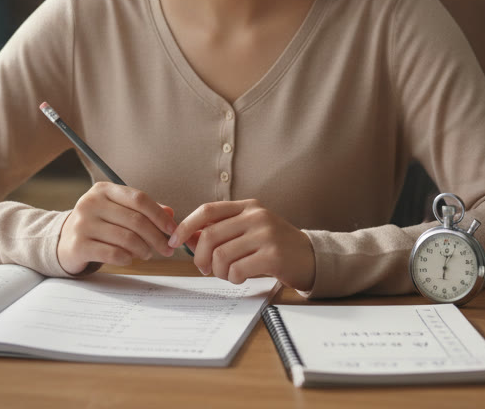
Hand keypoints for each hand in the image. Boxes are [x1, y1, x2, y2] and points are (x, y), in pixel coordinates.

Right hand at [57, 181, 177, 274]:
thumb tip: (170, 214)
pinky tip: (130, 259)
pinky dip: (127, 258)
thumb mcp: (117, 211)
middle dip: (157, 237)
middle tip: (167, 249)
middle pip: (135, 220)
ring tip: (148, 254)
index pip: (139, 199)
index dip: (160, 215)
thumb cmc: (98, 225)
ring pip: (126, 238)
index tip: (172, 230)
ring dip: (144, 249)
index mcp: (103, 190)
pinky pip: (113, 253)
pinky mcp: (78, 245)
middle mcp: (91, 203)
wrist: (62, 241)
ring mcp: (83, 224)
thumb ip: (143, 211)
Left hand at [165, 199, 315, 291]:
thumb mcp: (248, 231)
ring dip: (218, 271)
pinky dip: (233, 278)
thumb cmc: (274, 246)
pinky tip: (241, 277)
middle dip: (200, 257)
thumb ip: (221, 231)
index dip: (186, 226)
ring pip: (221, 256)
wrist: (311, 257)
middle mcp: (256, 216)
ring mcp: (266, 234)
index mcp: (247, 206)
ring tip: (227, 274)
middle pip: (210, 236)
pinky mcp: (273, 255)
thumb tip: (187, 238)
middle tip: (204, 269)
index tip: (174, 242)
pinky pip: (237, 270)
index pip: (207, 210)